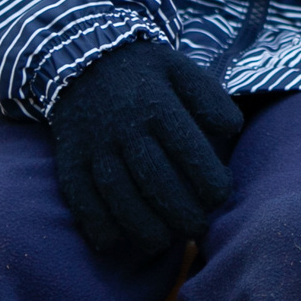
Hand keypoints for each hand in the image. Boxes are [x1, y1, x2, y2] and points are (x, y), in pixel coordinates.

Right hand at [47, 38, 243, 257]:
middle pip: (154, 179)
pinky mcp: (70, 160)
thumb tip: (231, 130)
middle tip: (197, 228)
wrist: (83, 59)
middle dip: (181, 212)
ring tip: (163, 240)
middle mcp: (123, 126)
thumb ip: (211, 99)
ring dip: (142, 227)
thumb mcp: (182, 71)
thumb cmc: (146, 73)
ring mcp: (93, 145)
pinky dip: (98, 225)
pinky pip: (80, 199)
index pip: (188, 150)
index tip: (220, 196)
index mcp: (156, 103)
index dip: (209, 181)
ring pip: (118, 195)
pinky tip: (116, 240)